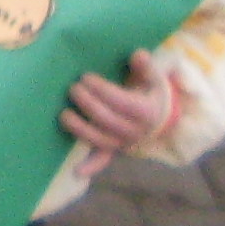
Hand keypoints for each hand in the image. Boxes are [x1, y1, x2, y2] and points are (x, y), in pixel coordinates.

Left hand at [60, 48, 172, 163]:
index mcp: (146, 112)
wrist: (160, 116)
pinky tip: (75, 171)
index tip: (86, 77)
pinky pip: (103, 160)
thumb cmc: (151, 92)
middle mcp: (136, 131)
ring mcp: (125, 143)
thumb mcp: (153, 78)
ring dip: (81, 129)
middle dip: (87, 104)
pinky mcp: (116, 149)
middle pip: (107, 120)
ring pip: (101, 141)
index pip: (121, 102)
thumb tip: (138, 55)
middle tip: (73, 88)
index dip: (102, 90)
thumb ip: (145, 67)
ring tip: (64, 114)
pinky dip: (91, 166)